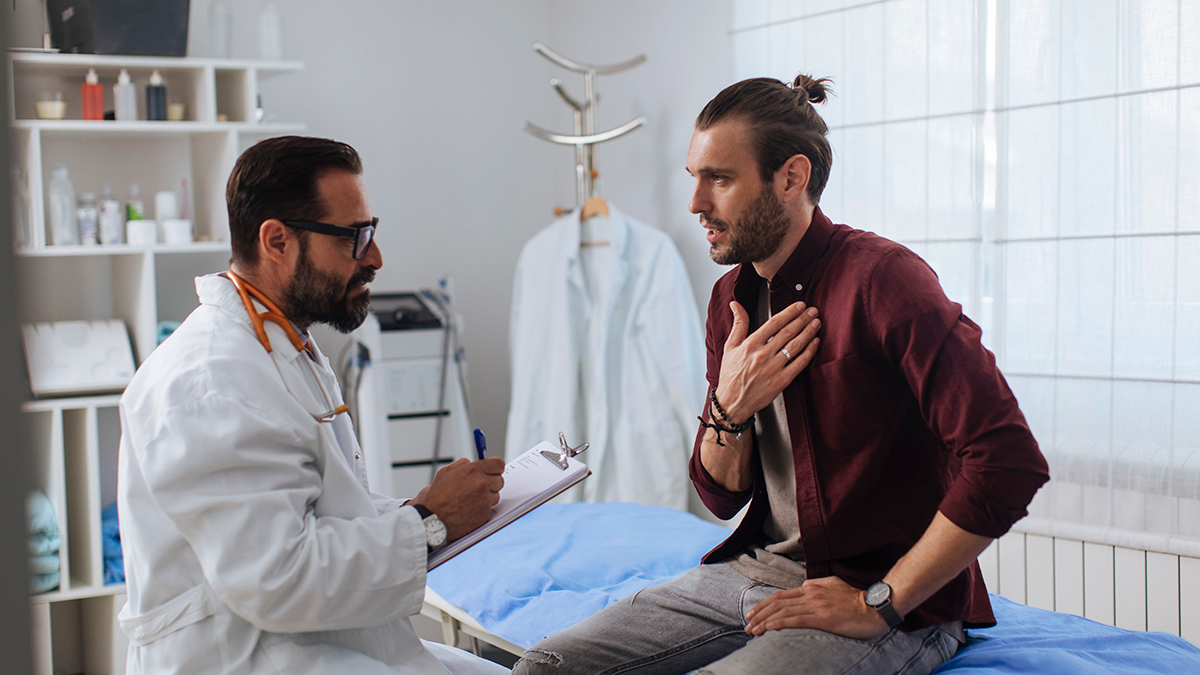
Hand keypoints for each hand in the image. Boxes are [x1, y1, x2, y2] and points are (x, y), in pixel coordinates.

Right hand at [414, 457, 504, 540]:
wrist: (433, 518)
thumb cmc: (437, 497)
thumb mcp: (445, 472)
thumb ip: (462, 464)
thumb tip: (471, 463)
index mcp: (473, 471)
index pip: (498, 464)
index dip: (495, 468)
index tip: (492, 471)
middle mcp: (482, 484)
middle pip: (500, 480)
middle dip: (491, 482)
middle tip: (478, 487)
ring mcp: (485, 500)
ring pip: (496, 495)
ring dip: (488, 496)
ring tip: (471, 499)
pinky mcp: (486, 514)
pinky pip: (490, 508)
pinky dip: (483, 508)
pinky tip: (470, 508)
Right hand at [715, 300, 820, 424]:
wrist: (732, 402)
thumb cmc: (731, 375)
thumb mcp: (729, 347)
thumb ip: (738, 324)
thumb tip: (735, 304)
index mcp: (751, 344)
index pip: (774, 322)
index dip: (790, 312)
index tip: (800, 305)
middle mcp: (763, 354)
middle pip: (788, 332)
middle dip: (803, 318)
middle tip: (813, 310)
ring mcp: (773, 368)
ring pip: (796, 345)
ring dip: (809, 332)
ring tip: (817, 322)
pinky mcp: (781, 381)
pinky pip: (800, 363)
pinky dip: (809, 351)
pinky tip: (815, 343)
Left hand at [744, 576, 888, 639]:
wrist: (875, 606)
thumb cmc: (857, 599)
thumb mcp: (834, 584)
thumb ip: (817, 585)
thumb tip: (804, 586)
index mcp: (811, 587)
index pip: (781, 596)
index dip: (764, 605)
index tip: (753, 614)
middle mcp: (810, 593)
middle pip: (777, 603)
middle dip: (759, 614)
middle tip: (747, 625)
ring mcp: (815, 605)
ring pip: (782, 612)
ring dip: (764, 622)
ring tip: (752, 631)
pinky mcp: (822, 618)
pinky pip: (795, 620)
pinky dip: (778, 624)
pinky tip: (767, 629)